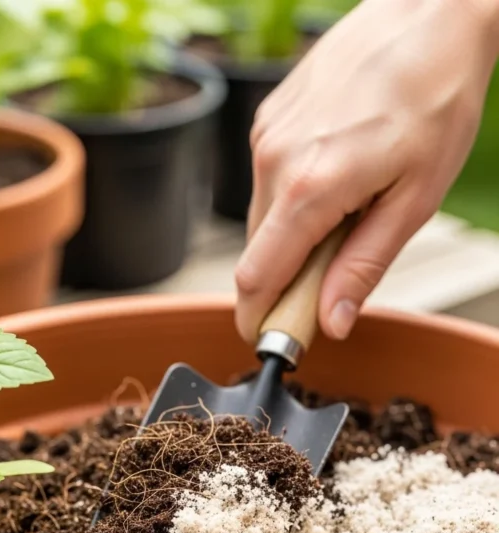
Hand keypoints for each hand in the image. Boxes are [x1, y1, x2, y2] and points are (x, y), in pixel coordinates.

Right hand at [235, 0, 498, 342]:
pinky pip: (268, 182)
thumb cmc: (436, 95)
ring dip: (292, 238)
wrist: (429, 12)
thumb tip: (333, 322)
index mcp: (309, 188)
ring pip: (262, 219)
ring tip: (348, 215)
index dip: (261, 319)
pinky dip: (294, 199)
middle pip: (257, 255)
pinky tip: (337, 178)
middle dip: (285, 281)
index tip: (277, 340)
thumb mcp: (416, 198)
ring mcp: (266, 135)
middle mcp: (274, 160)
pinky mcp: (269, 118)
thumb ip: (365, 266)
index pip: (256, 280)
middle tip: (332, 283)